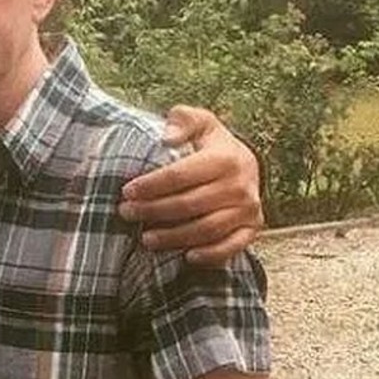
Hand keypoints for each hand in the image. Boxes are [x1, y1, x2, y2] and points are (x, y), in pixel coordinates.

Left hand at [119, 106, 263, 264]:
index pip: (180, 175)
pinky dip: (210, 255)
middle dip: (153, 211)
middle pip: (189, 204)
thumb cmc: (210, 144)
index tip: (127, 191)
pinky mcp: (252, 228)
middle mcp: (241, 185)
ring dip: (173, 237)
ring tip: (145, 238)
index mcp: (225, 158)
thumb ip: (182, 120)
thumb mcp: (198, 122)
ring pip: (206, 229)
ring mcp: (249, 209)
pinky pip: (232, 247)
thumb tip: (167, 137)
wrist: (244, 163)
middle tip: (126, 213)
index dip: (151, 185)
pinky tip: (186, 257)